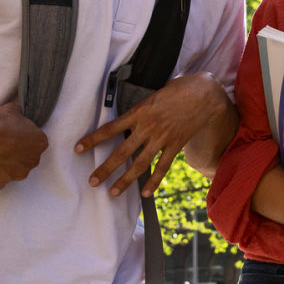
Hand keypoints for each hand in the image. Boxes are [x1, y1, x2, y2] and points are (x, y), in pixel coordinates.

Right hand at [0, 102, 48, 189]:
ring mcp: (18, 173)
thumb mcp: (13, 110)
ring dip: (9, 164)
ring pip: (17, 170)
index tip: (16, 134)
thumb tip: (15, 116)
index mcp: (40, 143)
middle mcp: (33, 160)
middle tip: (5, 143)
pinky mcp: (1, 180)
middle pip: (29, 157)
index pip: (37, 141)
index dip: (25, 137)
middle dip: (19, 152)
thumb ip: (18, 117)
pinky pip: (0, 182)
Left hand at [75, 73, 225, 196]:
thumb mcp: (153, 95)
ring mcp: (162, 139)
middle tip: (92, 182)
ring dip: (125, 180)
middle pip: (122, 152)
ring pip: (140, 164)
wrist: (204, 94)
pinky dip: (154, 181)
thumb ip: (141, 109)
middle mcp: (148, 128)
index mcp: (139, 112)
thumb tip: (129, 119)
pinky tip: (145, 193)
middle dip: (105, 168)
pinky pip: (162, 167)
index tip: (78, 148)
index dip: (93, 139)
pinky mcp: (175, 146)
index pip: (110, 128)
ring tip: (113, 192)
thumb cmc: (178, 89)